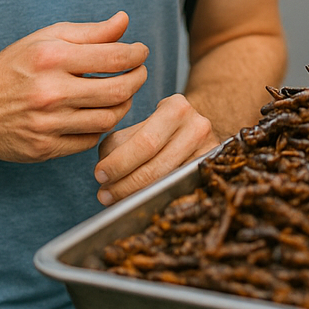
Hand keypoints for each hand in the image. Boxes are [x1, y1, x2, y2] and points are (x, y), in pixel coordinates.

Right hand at [0, 10, 147, 162]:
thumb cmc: (14, 66)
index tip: (140, 53)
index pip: (114, 57)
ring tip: (119, 94)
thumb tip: (125, 22)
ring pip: (107, 119)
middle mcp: (49, 92)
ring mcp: (45, 124)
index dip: (136, 55)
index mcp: (51, 58)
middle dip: (137, 80)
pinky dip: (98, 127)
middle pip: (118, 91)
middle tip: (138, 73)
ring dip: (122, 105)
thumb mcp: (47, 38)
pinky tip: (94, 114)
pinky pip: (88, 141)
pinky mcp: (42, 149)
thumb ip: (90, 32)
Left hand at [94, 93, 216, 204]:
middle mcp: (197, 127)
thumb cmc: (159, 129)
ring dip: (135, 194)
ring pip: (167, 181)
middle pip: (156, 166)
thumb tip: (105, 173)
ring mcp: (208, 150)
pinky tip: (138, 200)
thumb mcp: (140, 126)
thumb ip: (120, 145)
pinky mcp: (209, 169)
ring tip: (115, 199)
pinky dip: (154, 197)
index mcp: (176, 108)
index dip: (119, 163)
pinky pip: (178, 189)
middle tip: (104, 194)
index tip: (99, 174)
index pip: (145, 142)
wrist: (194, 128)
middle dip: (125, 184)